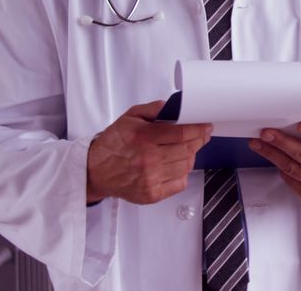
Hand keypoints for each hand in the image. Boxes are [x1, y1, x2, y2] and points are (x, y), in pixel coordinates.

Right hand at [86, 101, 211, 204]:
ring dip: (190, 156)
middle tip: (199, 137)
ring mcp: (151, 178)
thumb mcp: (129, 118)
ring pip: (186, 166)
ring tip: (184, 150)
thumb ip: (152, 110)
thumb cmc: (113, 144)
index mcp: (143, 137)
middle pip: (187, 150)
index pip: (182, 133)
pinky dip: (182, 174)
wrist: (95, 171)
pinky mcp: (152, 194)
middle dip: (197, 141)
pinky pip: (180, 183)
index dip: (199, 129)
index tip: (205, 127)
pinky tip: (174, 166)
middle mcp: (148, 159)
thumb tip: (172, 107)